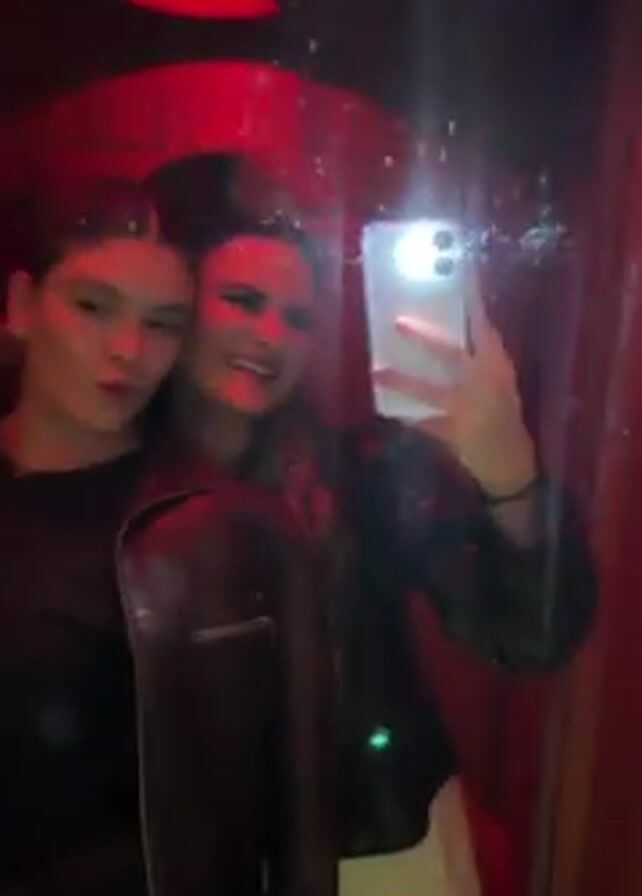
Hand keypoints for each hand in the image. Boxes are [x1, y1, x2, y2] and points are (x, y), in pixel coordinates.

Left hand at [373, 300, 536, 497]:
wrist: (512, 464)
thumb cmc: (505, 419)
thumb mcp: (501, 385)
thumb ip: (481, 360)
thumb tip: (459, 328)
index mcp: (499, 368)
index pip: (484, 329)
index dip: (472, 305)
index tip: (459, 279)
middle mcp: (486, 385)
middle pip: (451, 354)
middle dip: (424, 339)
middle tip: (397, 323)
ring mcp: (470, 411)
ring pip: (431, 391)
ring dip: (403, 382)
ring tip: (376, 373)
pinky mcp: (457, 436)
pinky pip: (426, 424)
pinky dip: (409, 418)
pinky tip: (390, 411)